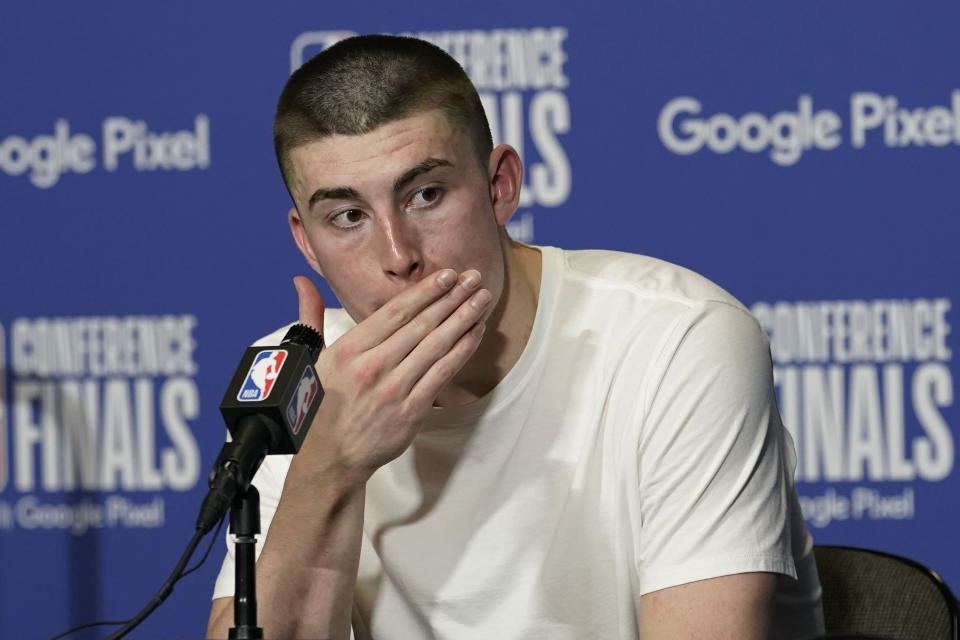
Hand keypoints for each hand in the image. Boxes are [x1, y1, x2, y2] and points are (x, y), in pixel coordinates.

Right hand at [292, 269, 489, 483]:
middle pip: (421, 324)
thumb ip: (311, 316)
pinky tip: (476, 333)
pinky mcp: (411, 412)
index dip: (425, 291)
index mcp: (349, 350)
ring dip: (463, 319)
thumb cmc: (318, 406)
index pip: (395, 312)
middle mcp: (373, 366)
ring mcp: (394, 390)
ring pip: (436, 346)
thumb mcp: (310, 359)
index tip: (447, 275)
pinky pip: (442, 374)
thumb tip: (302, 282)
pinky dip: (462, 351)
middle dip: (452, 297)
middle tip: (474, 277)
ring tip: (482, 298)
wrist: (329, 458)